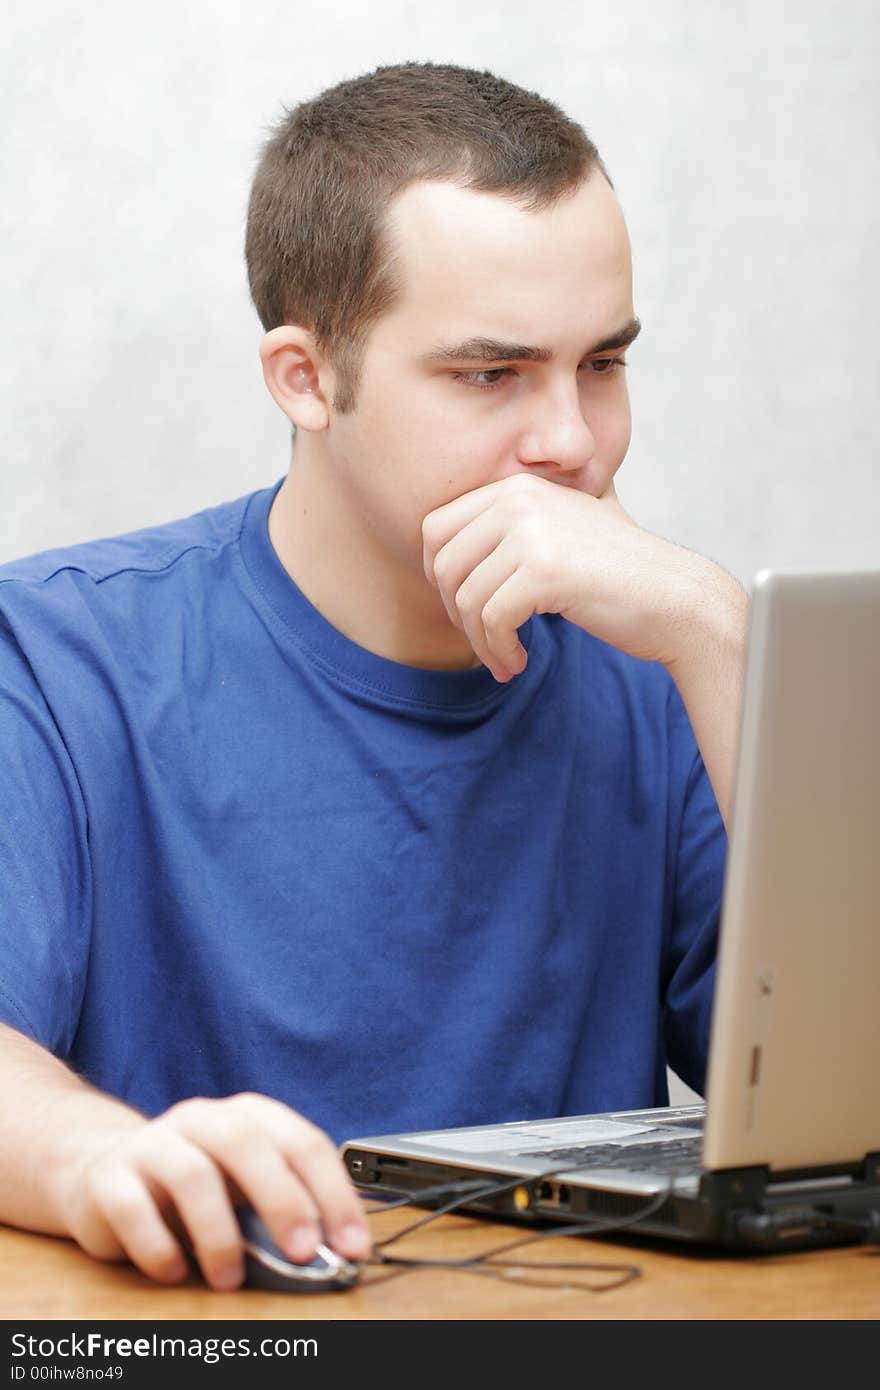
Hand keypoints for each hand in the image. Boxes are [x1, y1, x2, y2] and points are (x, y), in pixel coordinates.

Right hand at [53, 1093, 370, 1288]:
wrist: (103, 1169)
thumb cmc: (195, 1184)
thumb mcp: (242, 1190)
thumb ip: (281, 1209)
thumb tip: (328, 1251)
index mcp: (247, 1116)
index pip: (301, 1142)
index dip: (333, 1192)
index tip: (352, 1242)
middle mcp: (201, 1118)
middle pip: (246, 1142)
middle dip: (282, 1199)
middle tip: (303, 1251)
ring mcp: (152, 1143)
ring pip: (191, 1174)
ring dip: (218, 1234)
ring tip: (229, 1279)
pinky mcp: (108, 1178)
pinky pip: (133, 1208)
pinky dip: (158, 1247)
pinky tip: (174, 1271)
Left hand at [422, 473, 706, 680]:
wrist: (676, 599)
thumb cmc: (619, 575)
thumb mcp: (563, 529)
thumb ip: (514, 524)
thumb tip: (440, 545)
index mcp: (517, 487)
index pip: (437, 527)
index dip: (439, 576)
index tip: (465, 608)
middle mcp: (519, 499)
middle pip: (442, 563)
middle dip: (454, 612)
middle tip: (484, 640)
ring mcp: (531, 532)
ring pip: (465, 598)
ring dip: (481, 641)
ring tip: (506, 659)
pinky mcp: (544, 571)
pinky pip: (491, 620)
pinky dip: (499, 650)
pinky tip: (518, 661)